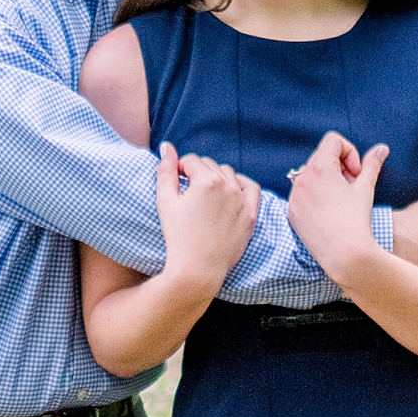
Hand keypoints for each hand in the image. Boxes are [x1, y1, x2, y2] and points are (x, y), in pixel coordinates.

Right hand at [156, 143, 259, 296]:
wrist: (197, 270)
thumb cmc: (178, 237)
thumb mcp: (166, 202)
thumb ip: (166, 170)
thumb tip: (167, 146)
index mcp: (207, 181)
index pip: (191, 160)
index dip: (179, 169)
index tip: (175, 183)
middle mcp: (228, 187)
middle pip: (210, 165)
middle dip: (197, 173)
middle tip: (188, 192)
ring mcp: (243, 201)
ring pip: (229, 174)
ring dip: (217, 178)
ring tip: (205, 195)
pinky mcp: (251, 215)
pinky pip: (251, 188)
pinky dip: (240, 185)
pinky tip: (229, 191)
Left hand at [287, 131, 388, 282]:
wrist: (344, 254)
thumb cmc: (357, 220)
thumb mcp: (366, 188)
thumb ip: (372, 164)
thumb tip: (381, 148)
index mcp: (320, 168)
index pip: (333, 141)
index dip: (349, 152)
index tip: (356, 173)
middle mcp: (302, 178)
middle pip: (321, 157)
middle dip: (338, 167)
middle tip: (351, 188)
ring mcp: (294, 196)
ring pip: (310, 175)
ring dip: (326, 181)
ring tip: (340, 201)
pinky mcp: (291, 212)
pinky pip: (302, 194)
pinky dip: (315, 197)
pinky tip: (328, 214)